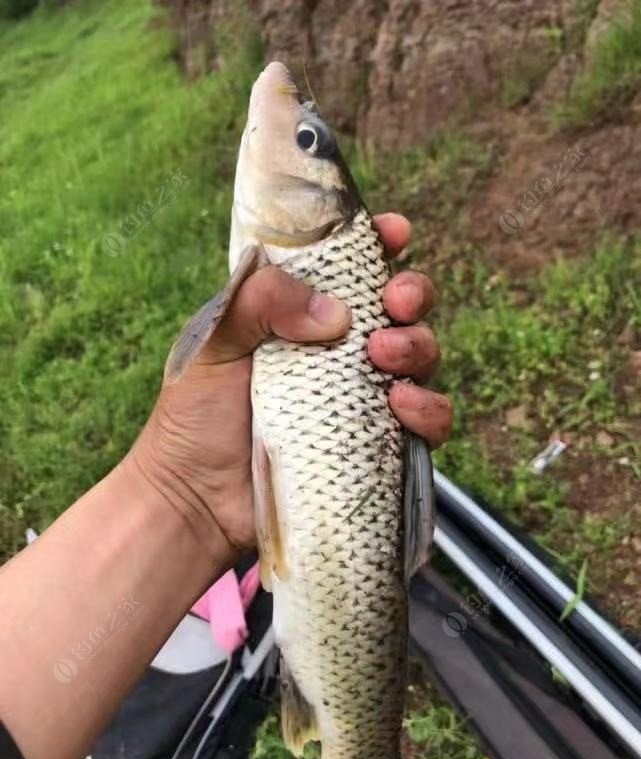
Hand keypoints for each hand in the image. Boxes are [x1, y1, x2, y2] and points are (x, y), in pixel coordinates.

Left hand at [132, 213, 452, 555]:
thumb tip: (335, 312)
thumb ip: (259, 301)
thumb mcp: (212, 342)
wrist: (195, 500)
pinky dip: (429, 410)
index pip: (351, 267)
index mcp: (300, 315)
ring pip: (422, 357)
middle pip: (401, 308)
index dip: (382, 244)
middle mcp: (338, 351)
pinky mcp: (375, 444)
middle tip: (395, 304)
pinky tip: (402, 407)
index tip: (396, 235)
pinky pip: (427, 422)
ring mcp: (360, 397)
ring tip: (384, 358)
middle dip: (413, 294)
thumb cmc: (194, 417)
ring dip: (418, 347)